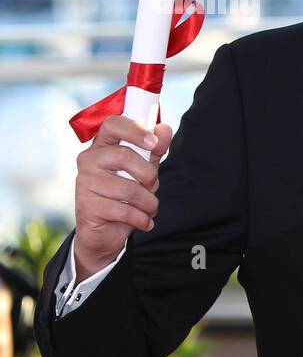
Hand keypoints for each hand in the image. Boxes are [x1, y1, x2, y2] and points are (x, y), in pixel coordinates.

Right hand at [73, 116, 173, 279]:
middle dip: (149, 175)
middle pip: (124, 156)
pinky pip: (124, 210)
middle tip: (152, 187)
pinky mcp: (87, 205)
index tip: (153, 142)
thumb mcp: (143, 170)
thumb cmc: (124, 196)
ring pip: (129, 188)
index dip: (134, 130)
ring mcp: (85, 183)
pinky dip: (141, 219)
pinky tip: (142, 221)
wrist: (105, 232)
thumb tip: (164, 128)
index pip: (112, 125)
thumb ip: (154, 150)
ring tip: (148, 208)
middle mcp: (88, 160)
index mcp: (102, 147)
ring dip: (149, 203)